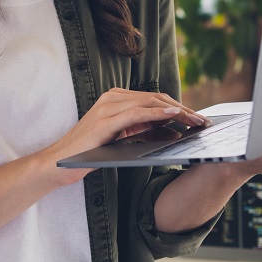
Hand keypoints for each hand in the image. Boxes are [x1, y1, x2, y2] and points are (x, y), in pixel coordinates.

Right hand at [37, 88, 206, 182]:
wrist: (59, 163)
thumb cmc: (90, 153)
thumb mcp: (123, 139)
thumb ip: (144, 131)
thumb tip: (174, 130)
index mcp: (115, 99)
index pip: (153, 98)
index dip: (178, 106)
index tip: (197, 116)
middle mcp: (112, 98)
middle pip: (155, 98)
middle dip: (182, 108)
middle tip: (202, 119)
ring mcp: (107, 107)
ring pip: (149, 102)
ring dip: (176, 110)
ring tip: (195, 118)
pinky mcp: (104, 120)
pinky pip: (137, 113)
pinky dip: (158, 112)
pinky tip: (174, 115)